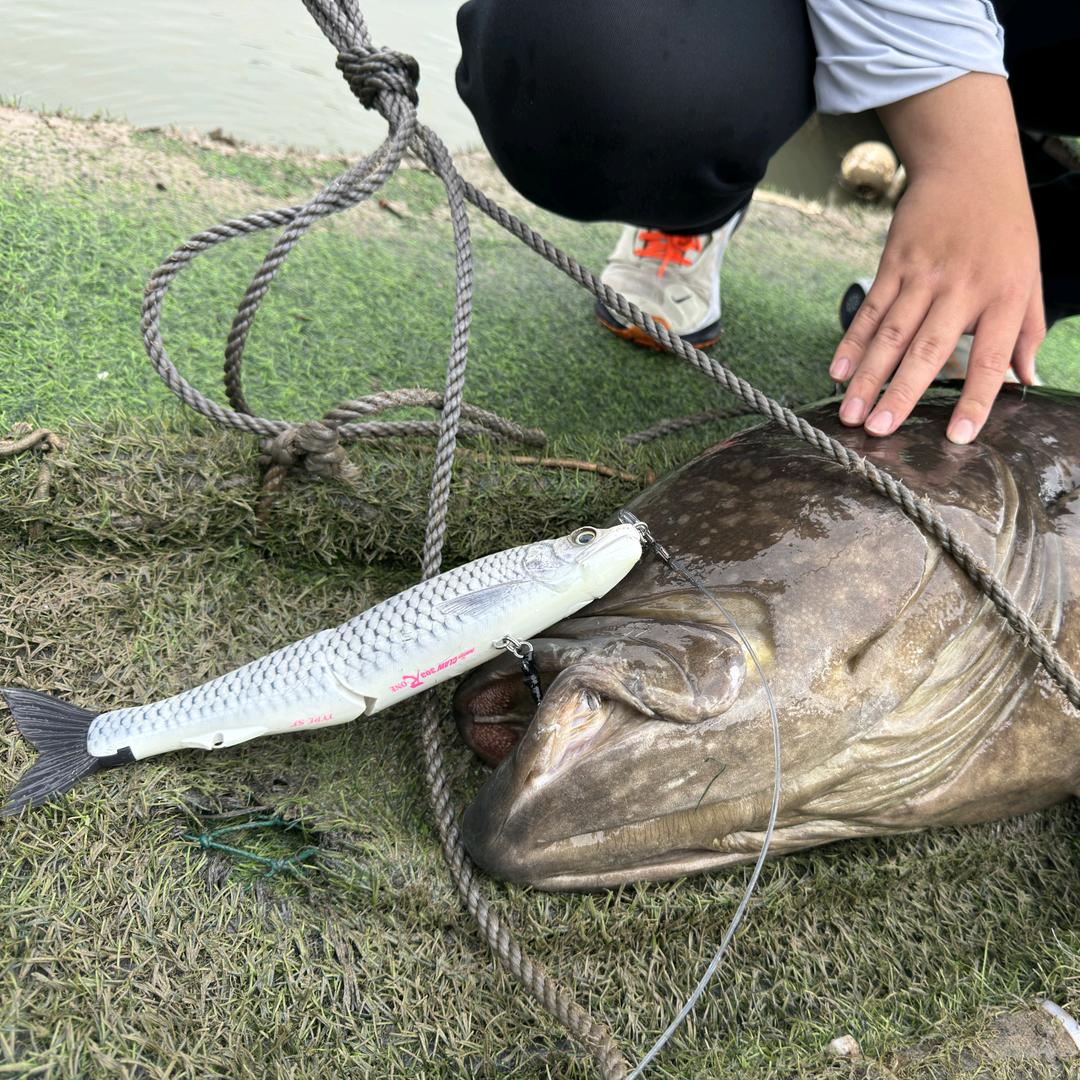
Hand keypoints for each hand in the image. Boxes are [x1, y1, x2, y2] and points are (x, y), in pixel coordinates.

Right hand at [828, 74, 1043, 443]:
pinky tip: (837, 371)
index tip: (958, 436)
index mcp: (1003, 296)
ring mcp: (924, 273)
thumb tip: (1026, 381)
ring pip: (890, 334)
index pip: (990, 357)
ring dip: (867, 377)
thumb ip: (1027, 331)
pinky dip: (852, 341)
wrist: (970, 165)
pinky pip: (871, 309)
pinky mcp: (895, 262)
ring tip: (851, 413)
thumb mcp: (1029, 277)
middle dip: (900, 394)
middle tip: (879, 431)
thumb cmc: (1005, 228)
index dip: (975, 399)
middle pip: (926, 350)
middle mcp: (962, 287)